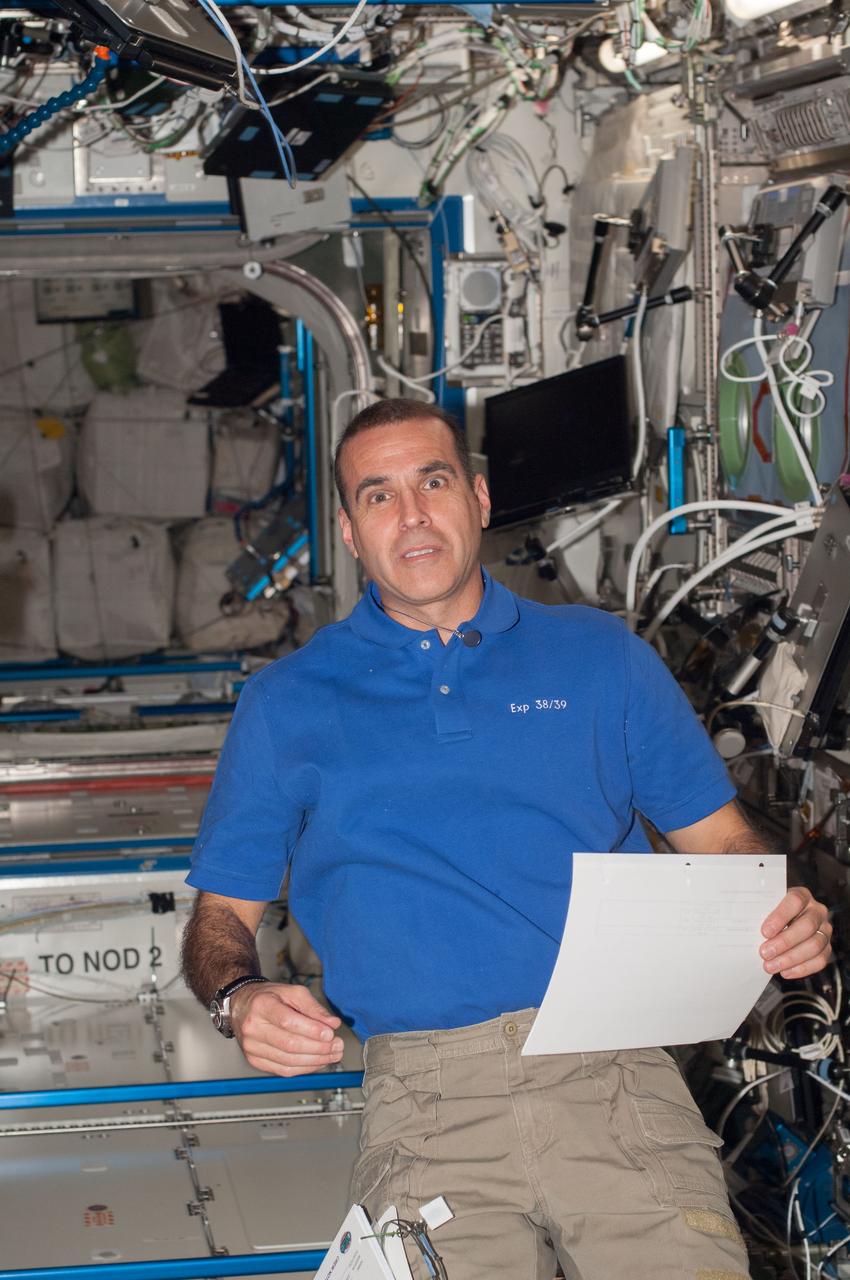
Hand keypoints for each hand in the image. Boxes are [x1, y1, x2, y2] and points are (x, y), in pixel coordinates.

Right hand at [230, 981, 344, 1076]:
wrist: (243, 1007)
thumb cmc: (269, 998)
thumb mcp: (292, 992)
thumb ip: (314, 1007)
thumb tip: (332, 1023)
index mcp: (262, 1006)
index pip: (288, 1021)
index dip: (311, 1030)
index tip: (330, 1033)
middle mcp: (253, 1028)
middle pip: (290, 1045)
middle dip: (319, 1048)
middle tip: (337, 1046)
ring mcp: (252, 1047)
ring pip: (288, 1061)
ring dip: (315, 1061)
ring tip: (332, 1055)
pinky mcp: (255, 1061)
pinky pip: (283, 1071)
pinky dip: (304, 1069)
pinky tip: (317, 1062)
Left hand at [759, 886, 831, 978]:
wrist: (786, 921)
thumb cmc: (772, 912)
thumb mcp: (767, 906)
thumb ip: (760, 913)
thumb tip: (746, 926)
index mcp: (802, 895)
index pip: (795, 901)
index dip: (780, 917)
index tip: (764, 932)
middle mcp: (817, 911)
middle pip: (807, 926)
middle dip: (784, 942)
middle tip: (764, 953)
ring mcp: (824, 930)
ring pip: (814, 945)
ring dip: (790, 958)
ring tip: (770, 966)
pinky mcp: (827, 947)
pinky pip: (820, 960)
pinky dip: (801, 968)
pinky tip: (784, 972)